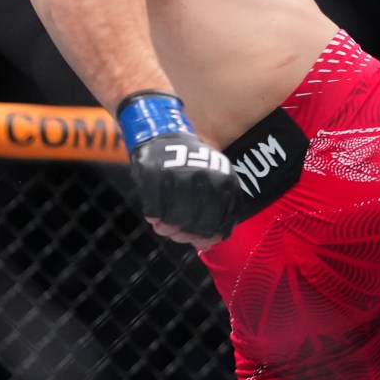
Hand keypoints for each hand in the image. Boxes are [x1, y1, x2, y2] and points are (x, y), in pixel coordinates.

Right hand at [118, 93, 240, 247]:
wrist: (162, 135)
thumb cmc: (191, 165)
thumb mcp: (215, 180)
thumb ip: (216, 209)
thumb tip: (208, 244)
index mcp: (225, 178)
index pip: (223, 219)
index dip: (211, 235)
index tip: (202, 240)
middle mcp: (205, 176)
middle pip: (200, 221)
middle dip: (188, 234)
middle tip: (179, 235)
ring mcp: (180, 174)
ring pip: (177, 218)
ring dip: (170, 228)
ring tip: (165, 227)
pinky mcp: (154, 174)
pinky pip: (155, 208)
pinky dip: (154, 216)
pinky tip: (155, 215)